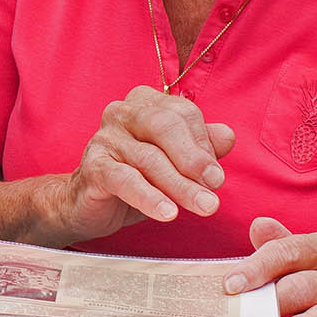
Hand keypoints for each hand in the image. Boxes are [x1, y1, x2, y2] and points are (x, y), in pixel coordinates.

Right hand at [50, 85, 235, 241]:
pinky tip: (168, 213)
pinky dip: (149, 197)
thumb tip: (227, 136)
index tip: (216, 176)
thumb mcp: (174, 163)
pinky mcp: (92, 166)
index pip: (182, 112)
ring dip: (180, 185)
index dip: (203, 143)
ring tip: (204, 206)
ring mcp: (104, 138)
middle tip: (215, 186)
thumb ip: (201, 147)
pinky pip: (125, 180)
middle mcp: (122, 112)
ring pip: (149, 158)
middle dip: (194, 159)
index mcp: (146, 103)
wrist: (88, 203)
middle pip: (165, 126)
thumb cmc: (137, 177)